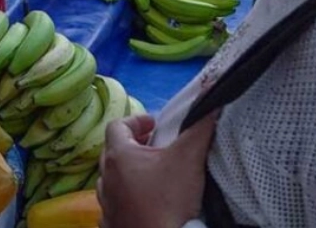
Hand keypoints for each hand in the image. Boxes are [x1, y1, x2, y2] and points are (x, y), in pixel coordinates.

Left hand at [97, 112, 218, 227]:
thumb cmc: (170, 199)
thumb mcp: (189, 158)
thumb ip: (199, 127)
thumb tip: (210, 99)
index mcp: (119, 156)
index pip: (117, 126)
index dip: (136, 120)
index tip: (155, 124)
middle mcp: (106, 178)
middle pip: (113, 151)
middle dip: (133, 145)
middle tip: (155, 146)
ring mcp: (106, 204)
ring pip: (111, 179)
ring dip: (127, 172)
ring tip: (150, 175)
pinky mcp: (111, 223)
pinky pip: (113, 205)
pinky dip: (125, 198)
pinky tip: (142, 202)